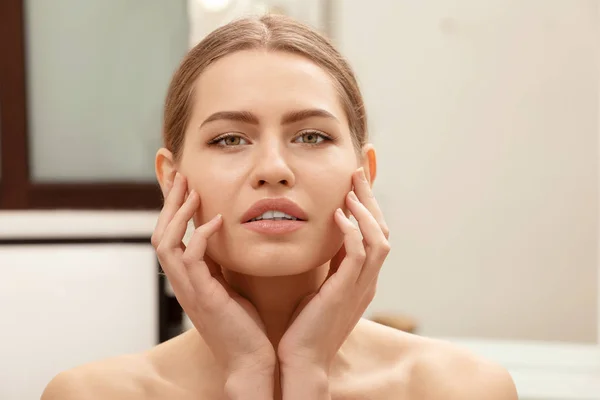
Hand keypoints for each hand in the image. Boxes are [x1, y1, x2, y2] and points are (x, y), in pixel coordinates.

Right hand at [152, 172, 275, 376]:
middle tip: (180, 175)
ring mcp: (188, 290)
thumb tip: (222, 236)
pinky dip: (200, 236)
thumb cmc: (243, 324)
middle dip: (169, 203)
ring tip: (192, 190)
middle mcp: (181, 282)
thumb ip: (219, 263)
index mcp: (187, 278)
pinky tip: (216, 221)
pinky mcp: (202, 297)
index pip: (170, 235)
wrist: (250, 360)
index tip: (182, 181)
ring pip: (166, 243)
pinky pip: (191, 260)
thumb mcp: (228, 285)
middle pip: (160, 233)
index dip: (172, 208)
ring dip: (177, 214)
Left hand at [277, 168, 389, 372]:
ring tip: (350, 187)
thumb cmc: (304, 325)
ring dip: (365, 211)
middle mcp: (367, 280)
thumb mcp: (319, 285)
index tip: (358, 176)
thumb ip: (328, 263)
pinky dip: (352, 232)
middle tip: (358, 170)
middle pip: (382, 230)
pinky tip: (338, 215)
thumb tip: (323, 235)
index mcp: (361, 278)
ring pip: (378, 239)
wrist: (301, 359)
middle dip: (371, 198)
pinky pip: (358, 256)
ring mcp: (361, 287)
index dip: (369, 204)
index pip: (374, 232)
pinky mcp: (347, 292)